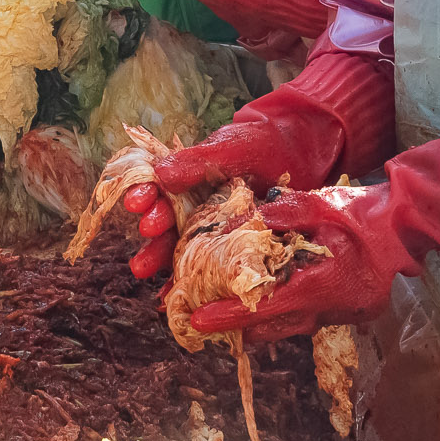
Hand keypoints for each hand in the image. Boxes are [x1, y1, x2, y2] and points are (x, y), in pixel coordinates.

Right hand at [116, 113, 338, 277]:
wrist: (303, 156)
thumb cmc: (262, 144)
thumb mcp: (231, 148)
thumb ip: (198, 161)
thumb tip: (159, 173)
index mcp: (188, 178)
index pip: (159, 188)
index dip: (146, 196)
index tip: (136, 203)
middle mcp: (195, 205)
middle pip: (166, 224)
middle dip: (153, 235)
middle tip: (145, 242)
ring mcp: (212, 228)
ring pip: (181, 247)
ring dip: (162, 260)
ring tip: (145, 271)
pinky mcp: (232, 248)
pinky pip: (210, 267)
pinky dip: (191, 280)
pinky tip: (174, 296)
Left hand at [186, 183, 416, 342]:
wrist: (406, 227)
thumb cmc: (360, 213)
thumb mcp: (313, 205)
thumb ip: (272, 218)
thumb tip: (229, 230)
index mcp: (319, 286)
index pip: (264, 308)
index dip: (229, 316)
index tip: (199, 321)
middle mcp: (329, 311)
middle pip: (272, 328)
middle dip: (239, 323)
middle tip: (208, 311)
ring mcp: (341, 317)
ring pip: (290, 327)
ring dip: (263, 318)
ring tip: (235, 303)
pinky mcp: (349, 315)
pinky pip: (308, 319)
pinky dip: (287, 309)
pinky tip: (275, 292)